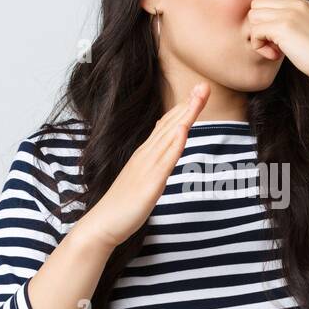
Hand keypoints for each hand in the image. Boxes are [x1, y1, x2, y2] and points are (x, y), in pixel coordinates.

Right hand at [77, 82, 210, 247]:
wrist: (103, 224)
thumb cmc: (122, 205)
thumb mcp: (141, 178)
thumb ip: (153, 164)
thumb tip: (164, 151)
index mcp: (145, 154)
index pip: (167, 125)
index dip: (183, 108)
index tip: (198, 92)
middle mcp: (146, 155)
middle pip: (171, 124)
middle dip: (189, 104)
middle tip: (205, 85)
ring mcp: (147, 167)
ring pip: (170, 136)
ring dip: (186, 115)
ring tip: (199, 97)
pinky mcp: (149, 183)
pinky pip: (165, 160)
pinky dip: (175, 143)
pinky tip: (184, 129)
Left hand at [246, 0, 308, 89]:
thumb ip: (298, 25)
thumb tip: (278, 31)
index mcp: (303, 4)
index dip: (268, 16)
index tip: (278, 35)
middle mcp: (296, 4)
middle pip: (258, 3)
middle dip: (260, 23)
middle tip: (273, 43)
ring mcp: (289, 14)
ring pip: (253, 15)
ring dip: (259, 35)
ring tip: (275, 50)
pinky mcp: (283, 27)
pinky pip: (255, 31)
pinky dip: (260, 46)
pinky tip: (275, 56)